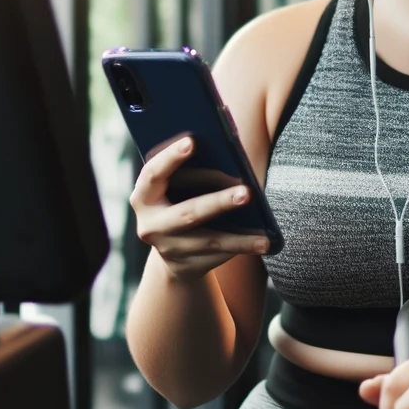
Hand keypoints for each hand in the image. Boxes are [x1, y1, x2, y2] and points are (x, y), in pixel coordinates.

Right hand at [130, 136, 269, 283]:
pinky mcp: (185, 266)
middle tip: (247, 193)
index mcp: (144, 196)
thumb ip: (197, 172)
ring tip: (265, 237)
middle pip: (187, 213)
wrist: (175, 249)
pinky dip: (241, 248)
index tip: (192, 141)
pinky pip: (218, 255)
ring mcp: (167, 249)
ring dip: (240, 238)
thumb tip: (235, 168)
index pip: (153, 174)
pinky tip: (262, 244)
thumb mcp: (182, 186)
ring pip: (209, 240)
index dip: (170, 157)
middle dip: (219, 202)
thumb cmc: (184, 200)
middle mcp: (150, 225)